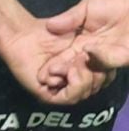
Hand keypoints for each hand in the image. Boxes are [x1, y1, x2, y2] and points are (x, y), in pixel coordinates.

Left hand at [0, 10, 115, 107]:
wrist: (22, 34)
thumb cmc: (48, 32)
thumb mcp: (78, 39)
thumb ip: (93, 52)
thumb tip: (107, 59)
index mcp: (81, 72)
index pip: (101, 79)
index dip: (104, 69)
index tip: (100, 53)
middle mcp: (72, 84)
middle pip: (95, 87)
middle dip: (95, 72)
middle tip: (86, 56)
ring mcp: (60, 91)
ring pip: (84, 94)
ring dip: (83, 77)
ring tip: (76, 63)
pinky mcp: (48, 96)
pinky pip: (68, 98)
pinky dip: (73, 85)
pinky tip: (70, 71)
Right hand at [47, 0, 128, 72]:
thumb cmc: (113, 4)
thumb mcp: (84, 9)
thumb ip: (68, 19)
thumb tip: (49, 26)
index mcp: (83, 43)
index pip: (66, 57)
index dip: (54, 64)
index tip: (41, 71)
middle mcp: (94, 53)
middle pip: (76, 67)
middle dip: (62, 72)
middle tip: (47, 76)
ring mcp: (109, 56)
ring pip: (91, 69)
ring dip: (75, 70)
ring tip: (59, 70)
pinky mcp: (123, 56)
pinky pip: (108, 61)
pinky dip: (97, 58)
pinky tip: (86, 51)